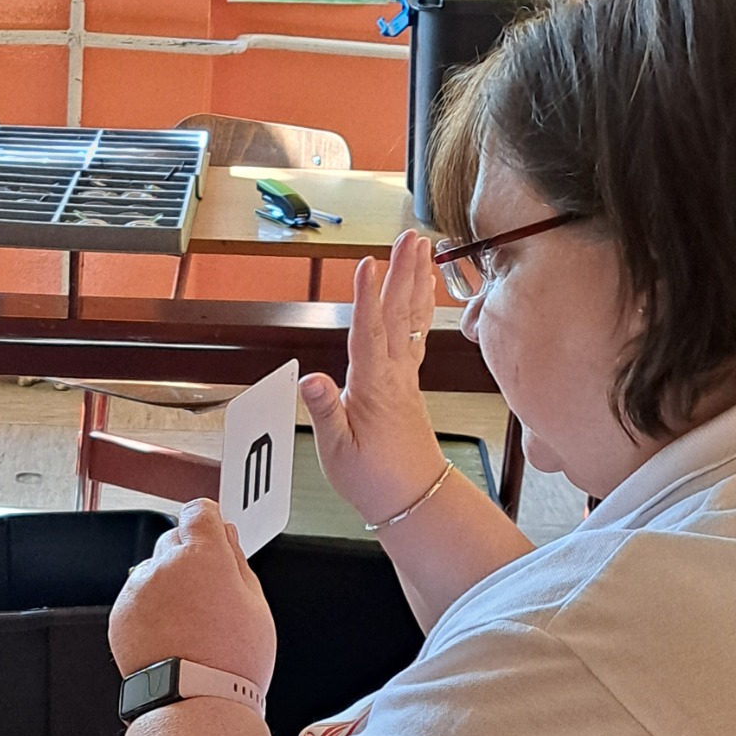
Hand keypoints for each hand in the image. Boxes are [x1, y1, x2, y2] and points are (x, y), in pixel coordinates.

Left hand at [110, 500, 275, 693]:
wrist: (194, 701)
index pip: (199, 511)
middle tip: (209, 594)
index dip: (208, 522)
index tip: (213, 533)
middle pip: (175, 540)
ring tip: (189, 623)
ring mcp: (139, 590)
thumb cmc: (230, 662)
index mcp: (203, 555)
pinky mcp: (120, 614)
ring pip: (153, 571)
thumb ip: (238, 561)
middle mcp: (165, 566)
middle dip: (189, 558)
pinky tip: (171, 635)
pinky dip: (149, 610)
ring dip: (167, 585)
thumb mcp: (257, 605)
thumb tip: (228, 539)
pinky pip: (136, 599)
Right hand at [299, 231, 448, 525]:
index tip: (366, 264)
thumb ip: (326, 411)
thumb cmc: (372, 478)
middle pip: (399, 314)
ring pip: (413, 319)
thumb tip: (310, 378)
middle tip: (410, 237)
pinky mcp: (411, 381)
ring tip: (423, 248)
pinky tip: (425, 288)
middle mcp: (395, 375)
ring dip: (417, 280)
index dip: (365, 298)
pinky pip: (418, 333)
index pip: (368, 334)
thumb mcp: (337, 452)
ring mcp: (407, 376)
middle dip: (403, 273)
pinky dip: (422, 306)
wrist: (412, 498)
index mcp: (373, 389)